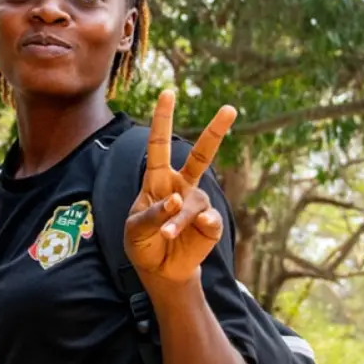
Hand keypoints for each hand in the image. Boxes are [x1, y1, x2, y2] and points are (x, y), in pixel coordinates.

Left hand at [124, 90, 236, 283]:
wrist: (160, 271)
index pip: (159, 144)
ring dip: (178, 219)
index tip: (167, 93)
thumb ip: (151, 214)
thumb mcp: (134, 230)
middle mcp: (181, 186)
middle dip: (215, 132)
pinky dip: (199, 225)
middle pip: (200, 155)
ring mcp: (198, 204)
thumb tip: (177, 200)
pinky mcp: (210, 224)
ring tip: (166, 235)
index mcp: (158, 180)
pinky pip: (208, 220)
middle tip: (230, 109)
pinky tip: (197, 229)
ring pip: (193, 202)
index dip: (163, 118)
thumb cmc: (143, 243)